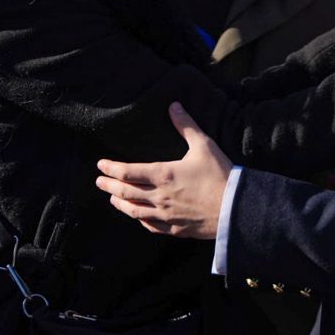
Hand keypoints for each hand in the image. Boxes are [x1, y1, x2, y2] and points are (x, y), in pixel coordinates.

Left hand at [96, 103, 230, 238]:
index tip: (101, 165)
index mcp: (163, 174)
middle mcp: (159, 196)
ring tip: (112, 199)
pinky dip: (139, 219)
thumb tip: (173, 105)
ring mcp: (165, 215)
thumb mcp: (204, 145)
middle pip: (126, 192)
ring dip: (120, 203)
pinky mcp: (175, 229)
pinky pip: (150, 226)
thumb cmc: (220, 175)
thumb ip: (186, 125)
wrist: (236, 208)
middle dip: (109, 186)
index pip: (128, 172)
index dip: (111, 168)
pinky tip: (137, 216)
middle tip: (98, 182)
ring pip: (134, 211)